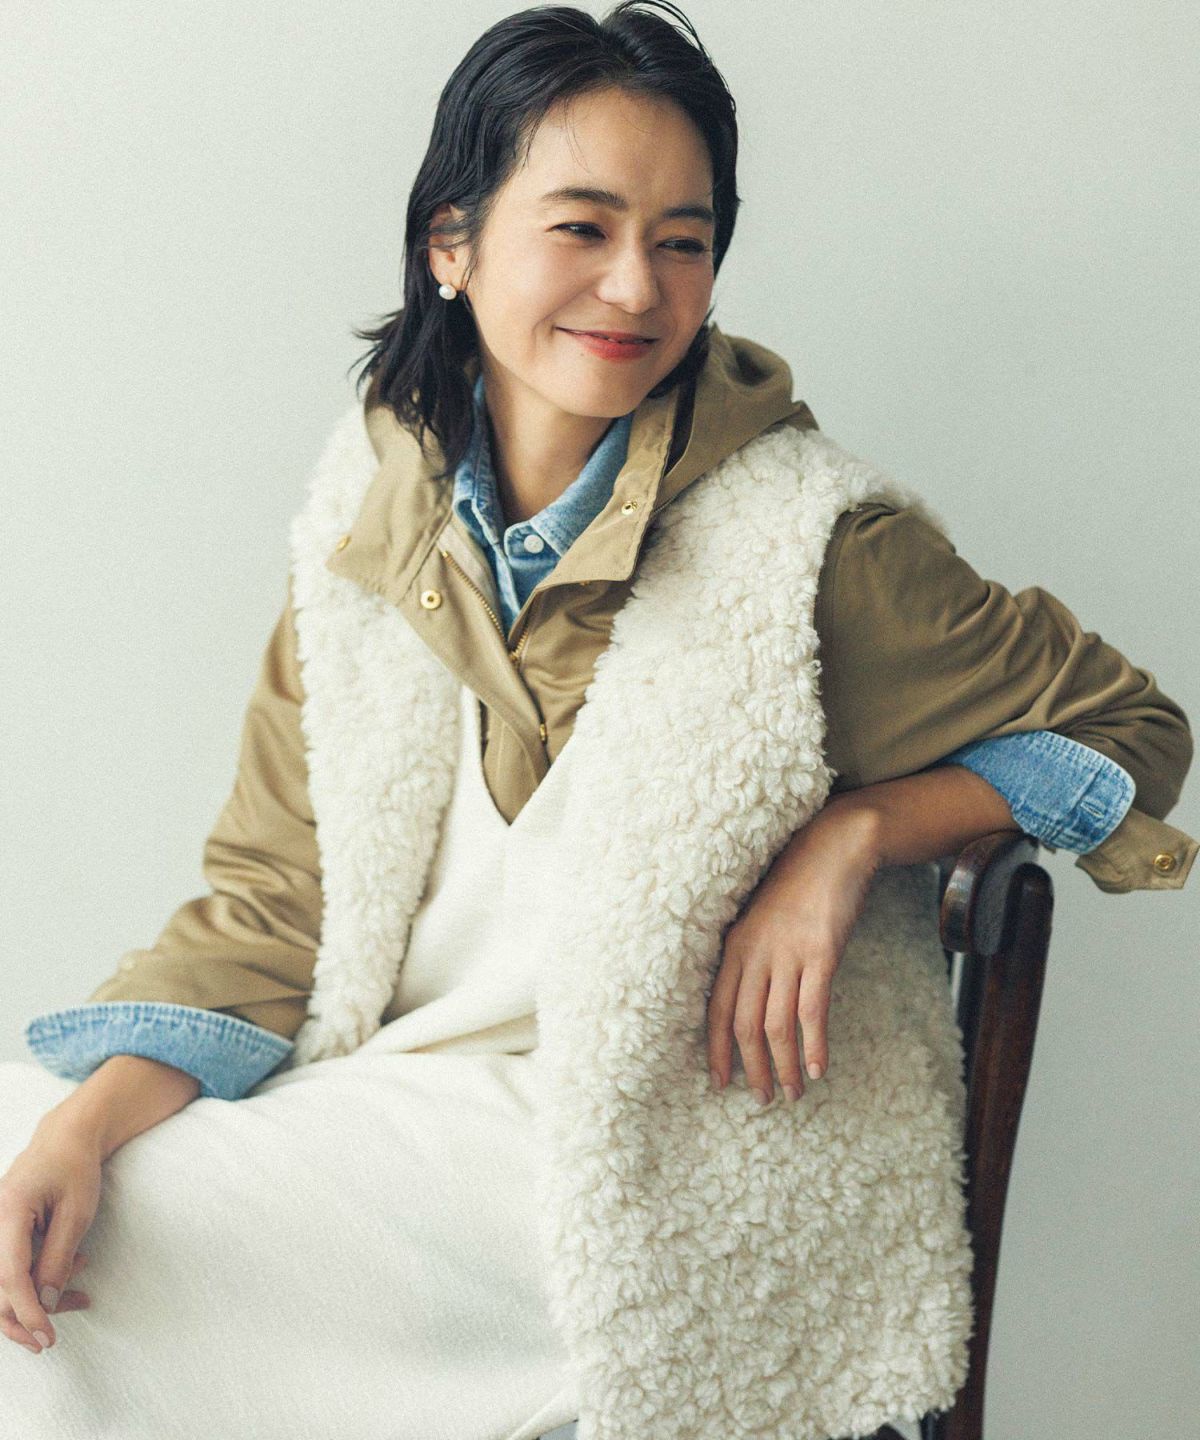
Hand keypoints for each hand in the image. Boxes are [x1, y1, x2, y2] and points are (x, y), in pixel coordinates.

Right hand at [0, 1119, 99, 1353]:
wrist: (66, 1139)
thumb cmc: (74, 1167)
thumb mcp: (77, 1212)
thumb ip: (59, 1257)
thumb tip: (45, 1303)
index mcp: (8, 1211)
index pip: (9, 1275)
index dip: (26, 1310)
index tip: (46, 1335)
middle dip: (26, 1316)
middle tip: (53, 1337)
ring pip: (3, 1284)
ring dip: (35, 1300)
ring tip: (77, 1295)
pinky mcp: (2, 1237)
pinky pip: (10, 1269)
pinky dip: (36, 1280)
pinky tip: (71, 1271)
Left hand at [706, 798, 881, 1103]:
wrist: (833, 847)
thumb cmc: (798, 884)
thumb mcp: (762, 919)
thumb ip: (754, 956)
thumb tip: (753, 1002)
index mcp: (735, 946)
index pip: (715, 1009)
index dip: (716, 1049)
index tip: (718, 1082)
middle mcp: (755, 952)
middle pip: (744, 1024)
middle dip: (751, 1068)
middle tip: (761, 1100)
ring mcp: (787, 953)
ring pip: (777, 1024)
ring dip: (784, 1066)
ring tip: (792, 1094)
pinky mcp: (821, 953)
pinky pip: (813, 1009)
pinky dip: (813, 1044)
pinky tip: (817, 1068)